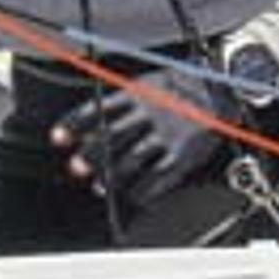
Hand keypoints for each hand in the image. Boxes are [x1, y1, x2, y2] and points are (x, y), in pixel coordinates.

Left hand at [53, 44, 278, 217]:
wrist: (221, 90)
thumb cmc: (181, 87)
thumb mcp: (148, 83)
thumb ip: (123, 102)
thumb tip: (93, 123)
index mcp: (135, 93)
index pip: (97, 109)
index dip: (73, 125)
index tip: (58, 138)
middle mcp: (148, 113)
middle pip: (110, 137)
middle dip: (90, 155)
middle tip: (77, 167)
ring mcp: (165, 135)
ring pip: (130, 160)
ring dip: (111, 177)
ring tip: (101, 186)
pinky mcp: (181, 154)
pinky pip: (156, 177)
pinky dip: (142, 190)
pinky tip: (134, 195)